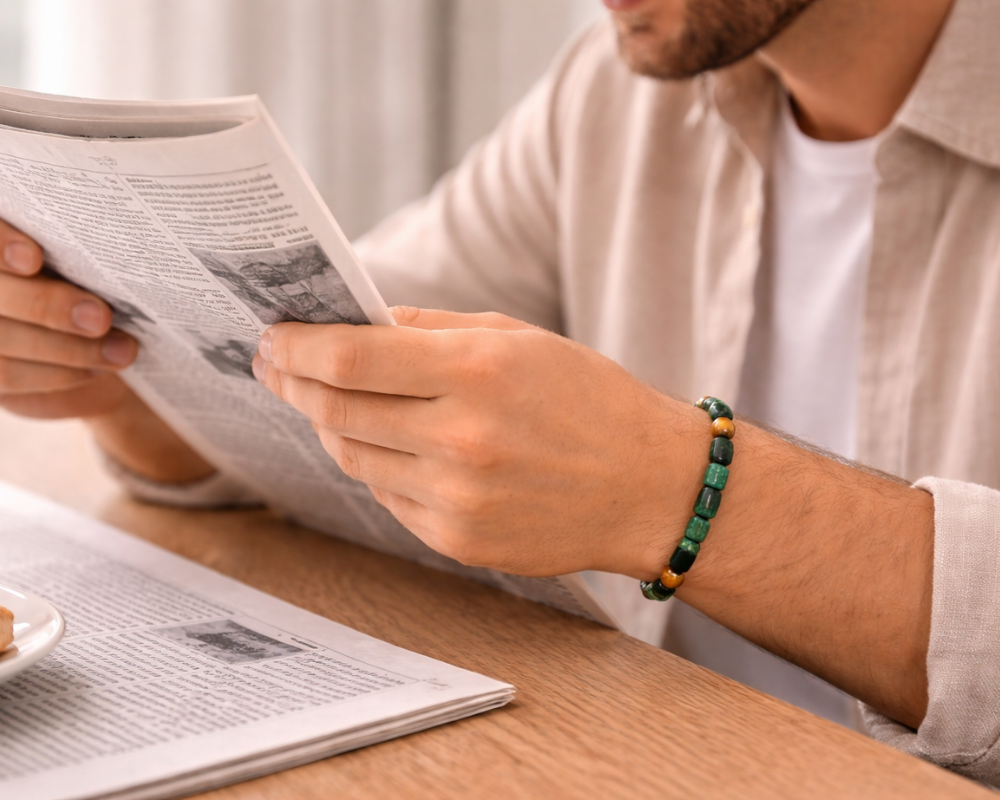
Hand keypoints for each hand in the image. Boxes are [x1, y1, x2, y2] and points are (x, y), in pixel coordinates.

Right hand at [0, 218, 214, 482]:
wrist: (92, 334)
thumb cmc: (90, 274)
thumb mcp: (89, 252)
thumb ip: (80, 243)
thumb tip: (112, 234)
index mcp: (1, 232)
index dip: (0, 245)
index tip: (33, 258)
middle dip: (47, 307)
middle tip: (102, 317)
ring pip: (3, 345)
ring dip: (70, 351)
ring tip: (124, 350)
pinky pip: (13, 376)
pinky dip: (63, 373)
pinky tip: (102, 367)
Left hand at [253, 307, 706, 577]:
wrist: (646, 487)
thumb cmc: (587, 399)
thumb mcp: (517, 337)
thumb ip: (430, 328)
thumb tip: (356, 321)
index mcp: (476, 372)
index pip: (349, 360)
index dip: (297, 347)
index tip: (273, 337)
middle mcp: (460, 439)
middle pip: (336, 411)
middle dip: (293, 384)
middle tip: (275, 366)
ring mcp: (456, 498)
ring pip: (353, 457)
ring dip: (333, 425)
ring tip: (332, 402)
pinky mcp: (456, 540)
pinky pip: (388, 496)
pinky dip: (378, 466)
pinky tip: (395, 446)